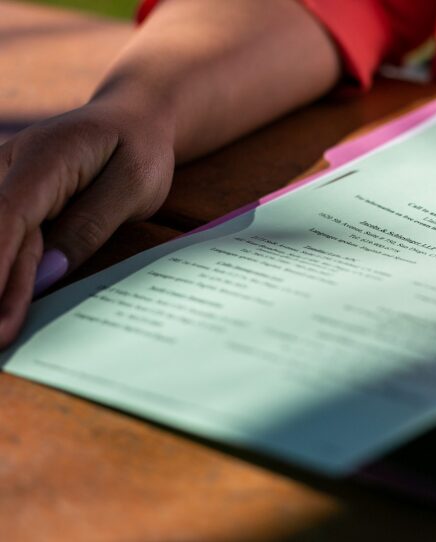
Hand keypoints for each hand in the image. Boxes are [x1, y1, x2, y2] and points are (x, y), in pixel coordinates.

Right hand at [0, 99, 174, 346]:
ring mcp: (2, 178)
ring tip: (3, 333)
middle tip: (1, 339)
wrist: (132, 118)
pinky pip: (2, 235)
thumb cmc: (139, 150)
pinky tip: (5, 307)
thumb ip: (89, 226)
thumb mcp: (133, 186)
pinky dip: (3, 270)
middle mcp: (9, 164)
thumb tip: (46, 275)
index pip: (12, 214)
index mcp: (47, 157)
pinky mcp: (7, 195)